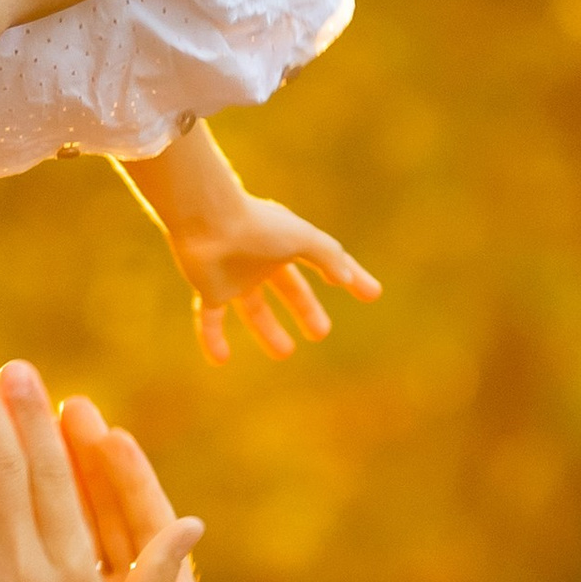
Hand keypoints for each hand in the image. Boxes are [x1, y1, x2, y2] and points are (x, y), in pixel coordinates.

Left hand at [162, 186, 379, 369]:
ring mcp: (234, 276)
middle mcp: (260, 259)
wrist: (208, 221)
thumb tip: (346, 280)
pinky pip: (209, 320)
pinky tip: (220, 360)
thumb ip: (329, 256)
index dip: (351, 276)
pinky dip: (213, 340)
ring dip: (268, 331)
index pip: (327, 261)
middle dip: (306, 309)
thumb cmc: (257, 225)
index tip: (373, 294)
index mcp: (287, 241)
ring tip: (285, 353)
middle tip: (321, 333)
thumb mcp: (303, 238)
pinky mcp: (210, 289)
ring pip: (253, 309)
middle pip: (289, 289)